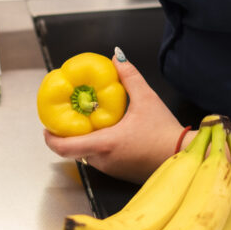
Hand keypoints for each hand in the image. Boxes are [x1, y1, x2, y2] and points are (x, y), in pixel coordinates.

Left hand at [42, 51, 183, 182]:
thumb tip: (116, 57)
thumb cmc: (165, 132)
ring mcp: (110, 169)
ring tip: (91, 120)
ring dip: (86, 139)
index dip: (51, 138)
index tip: (47, 126)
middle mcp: (103, 161)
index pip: (64, 147)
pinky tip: (109, 132)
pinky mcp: (119, 173)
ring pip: (88, 154)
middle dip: (70, 133)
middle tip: (71, 115)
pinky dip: (99, 146)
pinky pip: (101, 159)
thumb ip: (129, 77)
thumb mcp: (147, 99)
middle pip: (75, 149)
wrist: (183, 158)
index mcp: (104, 144)